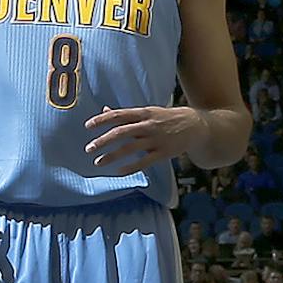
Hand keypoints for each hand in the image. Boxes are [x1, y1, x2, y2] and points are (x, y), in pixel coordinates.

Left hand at [84, 103, 201, 175]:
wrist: (195, 126)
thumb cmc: (166, 117)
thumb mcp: (147, 111)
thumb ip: (126, 114)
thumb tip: (105, 110)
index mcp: (143, 113)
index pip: (119, 115)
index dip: (102, 120)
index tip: (88, 126)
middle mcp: (148, 125)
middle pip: (121, 132)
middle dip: (103, 141)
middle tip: (88, 149)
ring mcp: (155, 140)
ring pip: (130, 148)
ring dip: (112, 156)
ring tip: (98, 162)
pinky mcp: (162, 153)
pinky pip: (144, 162)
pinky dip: (130, 167)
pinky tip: (118, 172)